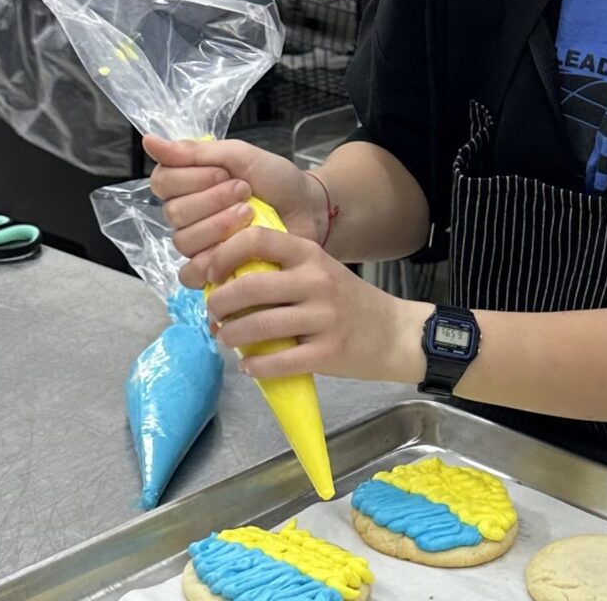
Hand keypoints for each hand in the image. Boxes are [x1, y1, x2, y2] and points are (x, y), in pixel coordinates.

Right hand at [145, 135, 330, 289]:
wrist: (309, 208)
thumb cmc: (276, 179)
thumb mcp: (240, 155)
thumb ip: (195, 151)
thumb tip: (148, 140)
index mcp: (188, 184)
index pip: (162, 182)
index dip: (192, 177)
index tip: (225, 170)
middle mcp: (187, 216)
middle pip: (173, 213)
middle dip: (213, 198)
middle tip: (245, 190)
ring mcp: (200, 245)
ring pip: (184, 241)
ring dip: (221, 223)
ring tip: (251, 212)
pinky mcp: (214, 270)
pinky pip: (192, 272)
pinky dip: (214, 258)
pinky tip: (239, 243)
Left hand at [204, 225, 430, 383]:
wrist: (394, 333)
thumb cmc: (348, 301)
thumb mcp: (320, 271)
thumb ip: (282, 271)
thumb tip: (225, 282)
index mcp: (311, 255)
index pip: (257, 240)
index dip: (224, 255)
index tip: (212, 274)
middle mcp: (317, 281)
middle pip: (249, 286)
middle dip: (219, 303)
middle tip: (214, 314)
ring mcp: (324, 317)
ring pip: (258, 326)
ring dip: (230, 336)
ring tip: (226, 339)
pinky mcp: (328, 352)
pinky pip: (278, 361)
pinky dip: (254, 366)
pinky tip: (248, 365)